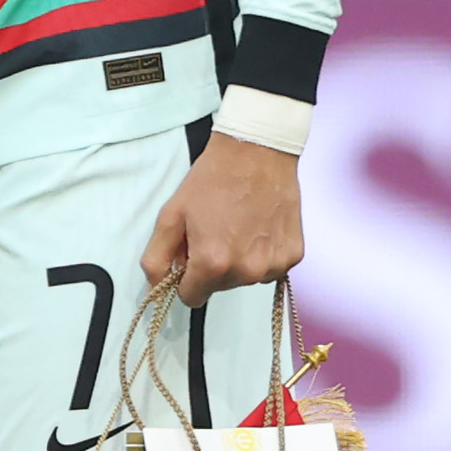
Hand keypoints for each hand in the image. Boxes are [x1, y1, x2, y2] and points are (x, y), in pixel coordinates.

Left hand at [143, 132, 305, 307]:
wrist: (256, 152)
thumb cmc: (212, 180)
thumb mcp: (171, 215)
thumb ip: (157, 258)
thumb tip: (156, 288)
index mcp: (213, 264)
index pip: (192, 298)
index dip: (186, 279)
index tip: (190, 257)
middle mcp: (246, 271)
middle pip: (219, 288)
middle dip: (212, 267)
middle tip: (215, 232)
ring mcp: (274, 264)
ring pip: (245, 279)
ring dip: (238, 262)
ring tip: (238, 226)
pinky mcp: (294, 255)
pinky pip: (270, 268)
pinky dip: (262, 254)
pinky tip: (258, 227)